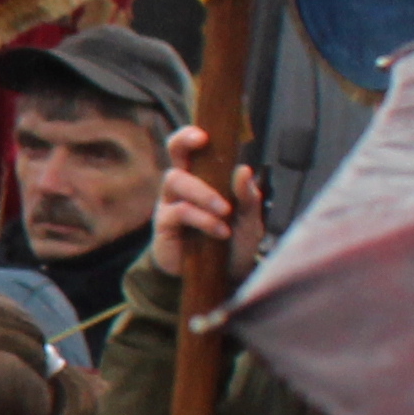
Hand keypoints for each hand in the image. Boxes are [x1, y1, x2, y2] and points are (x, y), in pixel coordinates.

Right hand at [156, 125, 267, 280]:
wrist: (223, 279)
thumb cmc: (234, 244)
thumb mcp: (249, 220)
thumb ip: (247, 197)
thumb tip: (243, 170)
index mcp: (203, 179)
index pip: (190, 150)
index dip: (190, 136)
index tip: (204, 134)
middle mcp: (183, 188)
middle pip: (173, 154)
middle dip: (183, 143)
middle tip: (201, 141)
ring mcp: (170, 205)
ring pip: (176, 180)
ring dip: (203, 192)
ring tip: (224, 212)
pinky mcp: (164, 227)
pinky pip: (179, 212)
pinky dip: (202, 219)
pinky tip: (219, 231)